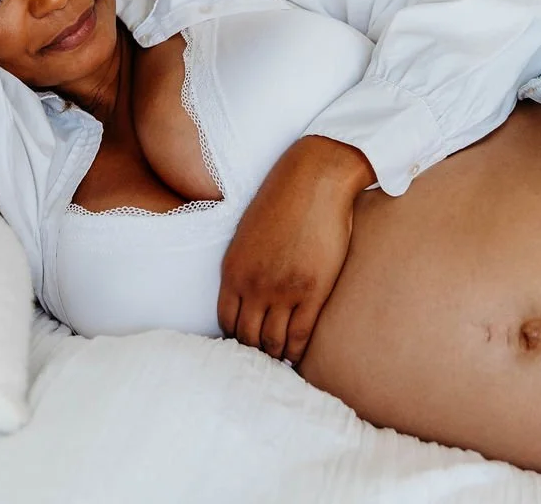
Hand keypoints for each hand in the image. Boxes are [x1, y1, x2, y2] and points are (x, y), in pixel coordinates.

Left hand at [218, 136, 376, 363]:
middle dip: (254, 351)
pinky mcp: (312, 292)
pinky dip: (297, 352)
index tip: (245, 344)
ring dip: (275, 355)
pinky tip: (298, 356)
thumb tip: (246, 293)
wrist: (314, 180)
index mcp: (233, 271)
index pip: (226, 322)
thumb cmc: (282, 201)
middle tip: (263, 359)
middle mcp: (253, 286)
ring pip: (272, 342)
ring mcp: (283, 291)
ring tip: (280, 359)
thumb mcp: (247, 235)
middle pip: (247, 337)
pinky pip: (300, 336)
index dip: (235, 338)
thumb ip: (243, 267)